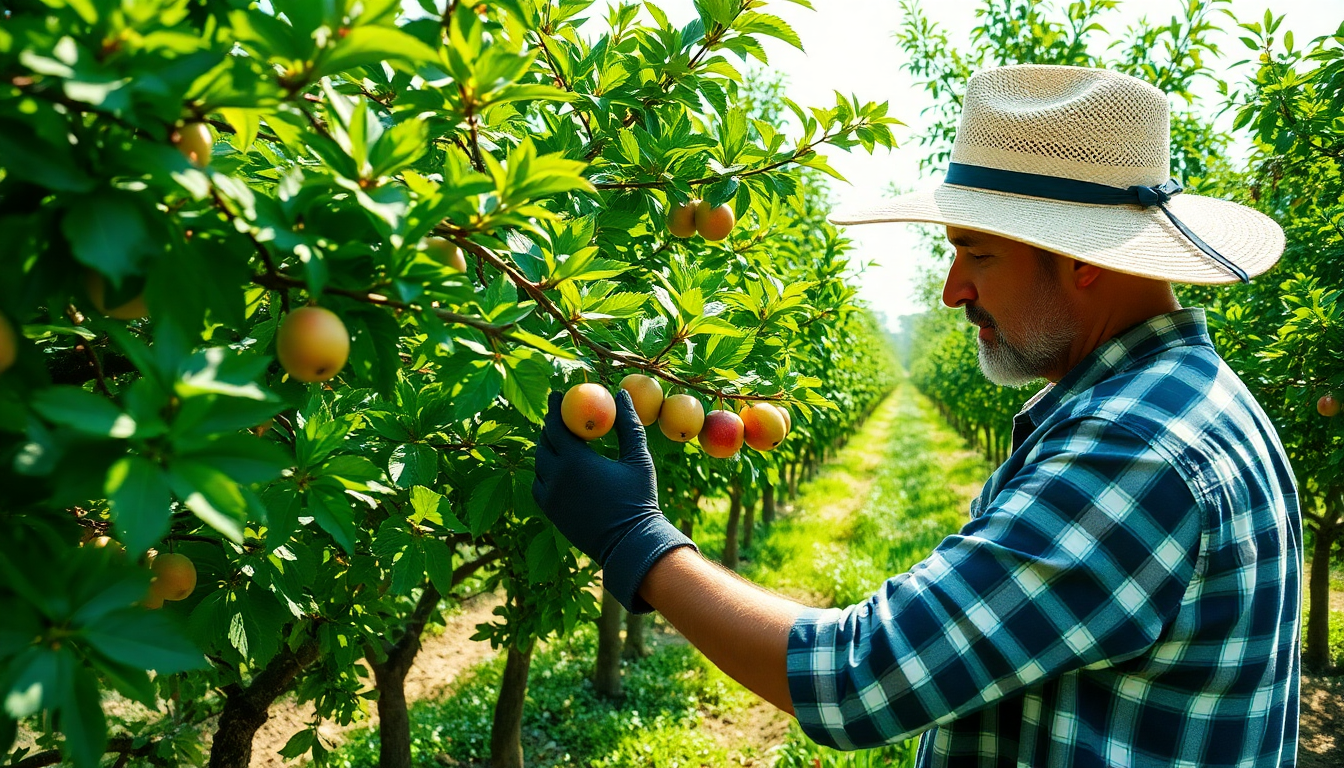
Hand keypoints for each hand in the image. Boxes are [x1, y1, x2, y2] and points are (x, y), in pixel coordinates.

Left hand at [532, 388, 695, 611]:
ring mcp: (550, 497)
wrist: (630, 543)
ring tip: (558, 440)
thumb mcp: (638, 459)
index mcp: (575, 461)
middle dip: (549, 427)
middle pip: (543, 443)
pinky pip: (538, 486)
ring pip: (538, 465)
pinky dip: (544, 472)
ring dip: (546, 449)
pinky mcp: (550, 512)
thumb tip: (621, 394)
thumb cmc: (638, 498)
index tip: (557, 395)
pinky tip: (556, 468)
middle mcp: (556, 477)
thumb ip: (628, 425)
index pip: (554, 425)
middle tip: (559, 417)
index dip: (555, 408)